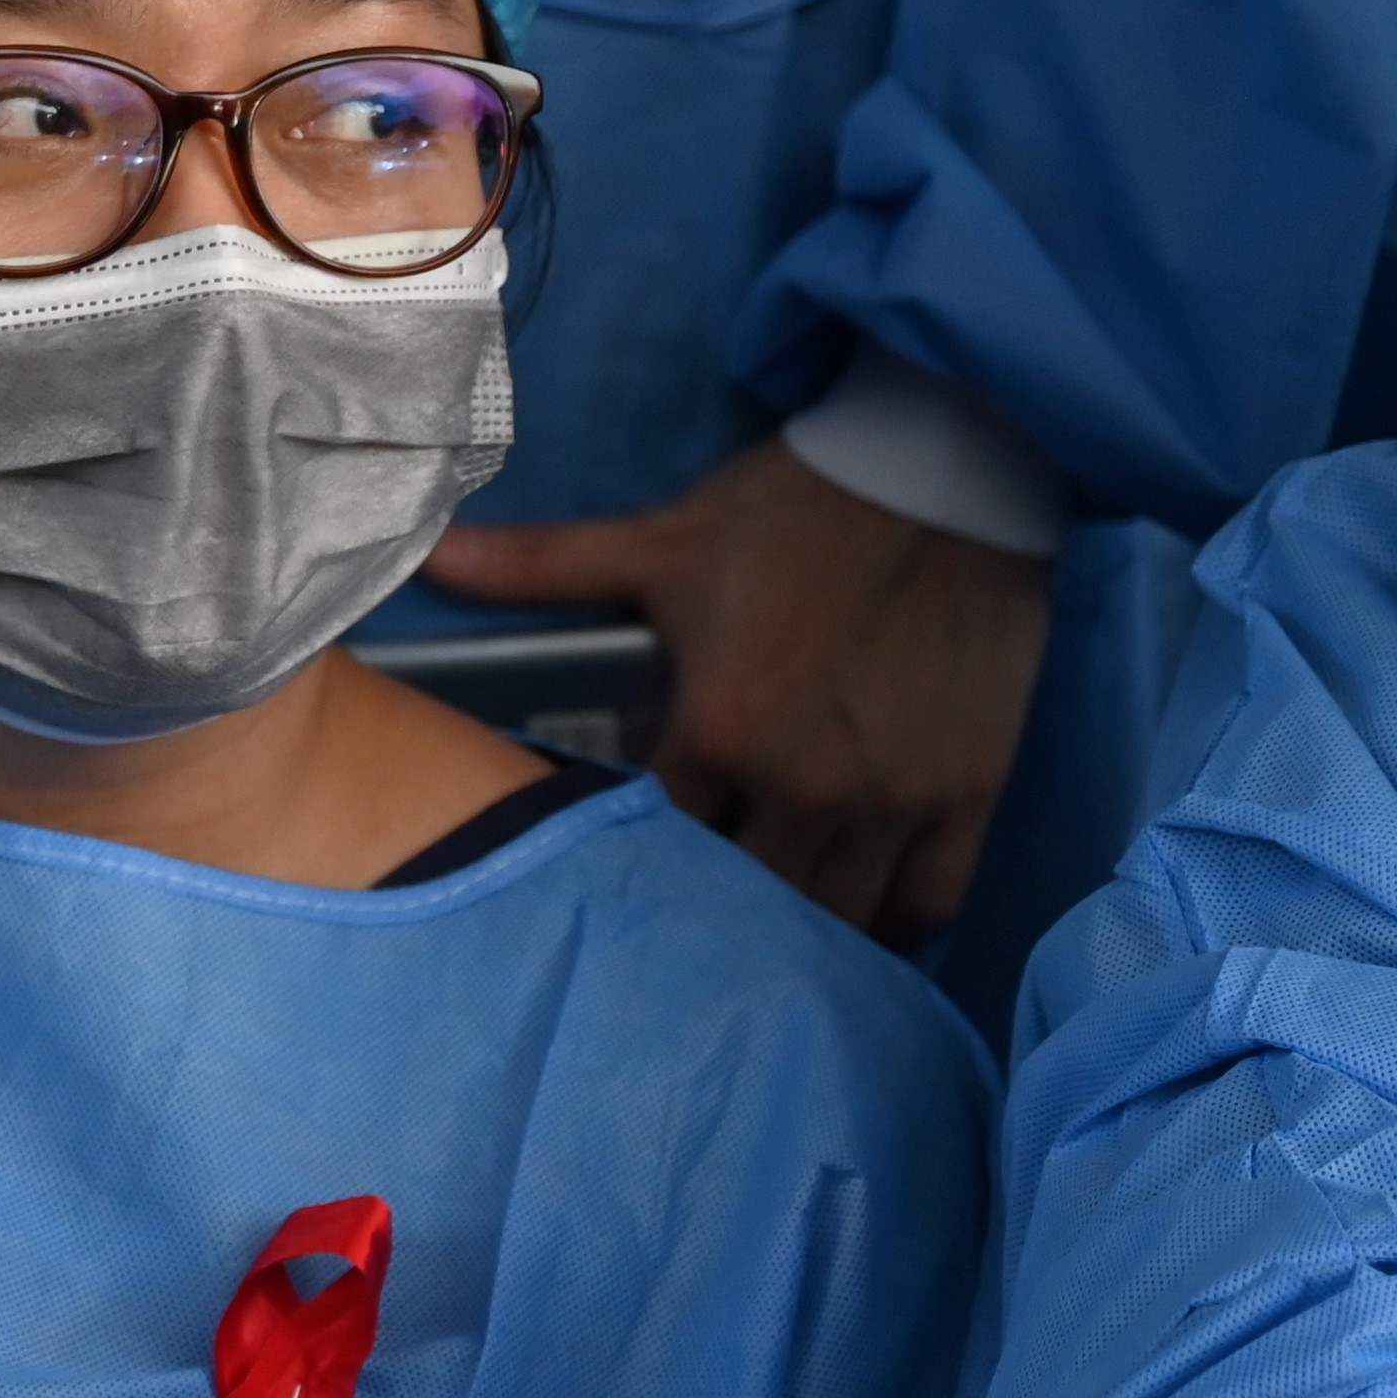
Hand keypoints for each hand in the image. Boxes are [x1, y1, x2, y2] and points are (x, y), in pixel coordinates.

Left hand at [423, 438, 1045, 939]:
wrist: (945, 469)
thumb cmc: (794, 510)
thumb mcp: (659, 542)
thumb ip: (538, 567)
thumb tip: (427, 555)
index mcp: (717, 733)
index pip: (649, 847)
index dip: (627, 860)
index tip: (616, 863)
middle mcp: (805, 785)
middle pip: (744, 905)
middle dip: (713, 913)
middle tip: (693, 912)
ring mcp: (895, 799)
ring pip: (836, 919)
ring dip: (798, 928)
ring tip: (768, 922)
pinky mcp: (970, 793)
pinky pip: (928, 900)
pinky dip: (892, 916)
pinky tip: (858, 904)